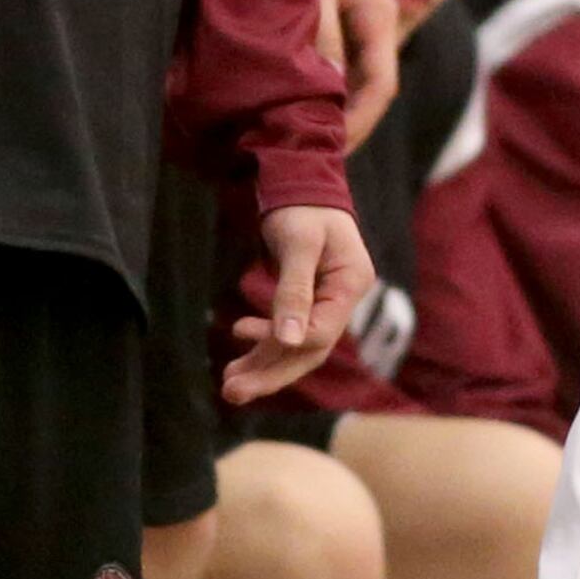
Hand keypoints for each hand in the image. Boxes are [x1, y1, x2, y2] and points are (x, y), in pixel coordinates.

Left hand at [224, 203, 376, 401]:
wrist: (302, 186)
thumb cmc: (302, 207)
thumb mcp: (298, 243)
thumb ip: (294, 291)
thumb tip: (288, 339)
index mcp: (350, 284)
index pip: (322, 331)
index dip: (285, 341)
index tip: (243, 332)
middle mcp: (342, 302)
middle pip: (309, 352)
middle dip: (270, 374)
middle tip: (231, 392)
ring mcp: (326, 307)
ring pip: (295, 350)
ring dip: (262, 369)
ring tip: (228, 386)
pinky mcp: (306, 307)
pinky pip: (286, 339)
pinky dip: (262, 351)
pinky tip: (239, 363)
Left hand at [305, 0, 402, 150]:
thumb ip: (321, 23)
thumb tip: (326, 80)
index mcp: (378, 15)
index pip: (381, 86)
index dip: (358, 122)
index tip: (329, 147)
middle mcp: (371, 25)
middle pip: (367, 92)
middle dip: (343, 125)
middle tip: (309, 154)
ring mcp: (352, 25)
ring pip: (347, 82)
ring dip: (327, 109)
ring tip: (296, 136)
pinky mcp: (330, 22)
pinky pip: (328, 66)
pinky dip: (313, 87)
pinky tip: (288, 102)